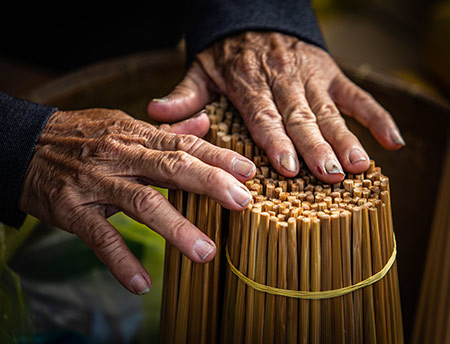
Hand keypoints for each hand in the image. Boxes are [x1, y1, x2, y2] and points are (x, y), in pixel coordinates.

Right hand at [19, 109, 254, 294]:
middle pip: (171, 168)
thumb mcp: (124, 125)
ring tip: (206, 252)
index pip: (184, 145)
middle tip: (243, 203)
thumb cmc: (84, 136)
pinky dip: (121, 261)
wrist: (26, 144)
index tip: (248, 171)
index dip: (218, 157)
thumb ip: (167, 131)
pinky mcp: (73, 209)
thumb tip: (204, 125)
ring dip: (176, 229)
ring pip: (141, 203)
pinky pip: (100, 237)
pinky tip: (142, 283)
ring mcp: (97, 183)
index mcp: (137, 135)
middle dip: (209, 184)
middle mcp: (121, 156)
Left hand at [147, 32, 404, 183]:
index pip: (263, 115)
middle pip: (300, 117)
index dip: (276, 140)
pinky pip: (358, 95)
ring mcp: (310, 77)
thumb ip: (184, 95)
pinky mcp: (331, 74)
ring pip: (330, 110)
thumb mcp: (200, 71)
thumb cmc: (226, 54)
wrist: (254, 17)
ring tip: (360, 167)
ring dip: (347, 139)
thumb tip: (155, 113)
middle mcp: (282, 80)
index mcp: (248, 82)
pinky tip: (393, 142)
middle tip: (329, 176)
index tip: (287, 168)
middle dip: (315, 147)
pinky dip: (377, 117)